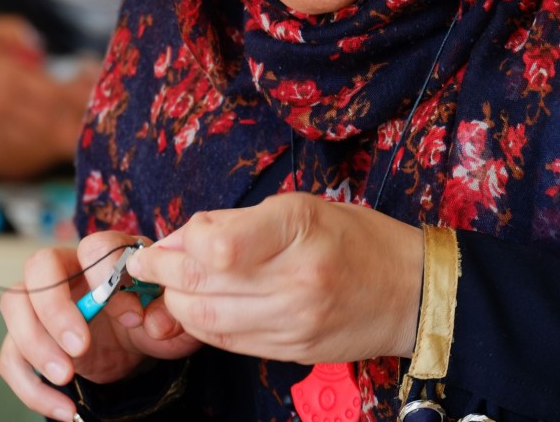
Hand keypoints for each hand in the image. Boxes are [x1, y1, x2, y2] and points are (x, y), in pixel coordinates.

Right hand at [0, 14, 95, 177]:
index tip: (97, 94)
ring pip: (39, 136)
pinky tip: (46, 146)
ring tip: (83, 139)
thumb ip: (13, 33)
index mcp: (10, 75)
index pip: (57, 90)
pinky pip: (15, 147)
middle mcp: (7, 103)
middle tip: (103, 126)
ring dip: (62, 138)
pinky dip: (33, 148)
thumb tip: (40, 49)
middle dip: (79, 121)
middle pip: (54, 118)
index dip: (80, 95)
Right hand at [0, 232, 200, 419]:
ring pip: (15, 306)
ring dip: (35, 345)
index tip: (133, 316)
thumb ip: (169, 314)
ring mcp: (41, 301)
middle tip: (80, 347)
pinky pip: (12, 357)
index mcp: (106, 253)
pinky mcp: (31, 338)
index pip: (95, 247)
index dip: (108, 278)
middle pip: (39, 267)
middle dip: (55, 309)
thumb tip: (155, 323)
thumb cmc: (152, 313)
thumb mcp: (171, 315)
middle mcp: (66, 268)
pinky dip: (31, 387)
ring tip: (65, 376)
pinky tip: (63, 408)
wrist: (137, 338)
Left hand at [125, 192, 424, 364]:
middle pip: (202, 283)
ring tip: (175, 285)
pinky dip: (203, 325)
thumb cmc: (354, 238)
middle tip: (150, 263)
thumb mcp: (298, 207)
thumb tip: (175, 239)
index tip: (168, 239)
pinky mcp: (291, 351)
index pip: (214, 245)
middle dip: (163, 272)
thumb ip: (234, 223)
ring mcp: (294, 322)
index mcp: (298, 230)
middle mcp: (296, 279)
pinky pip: (228, 342)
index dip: (178, 242)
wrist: (409, 291)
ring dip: (178, 301)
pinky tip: (201, 307)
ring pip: (206, 320)